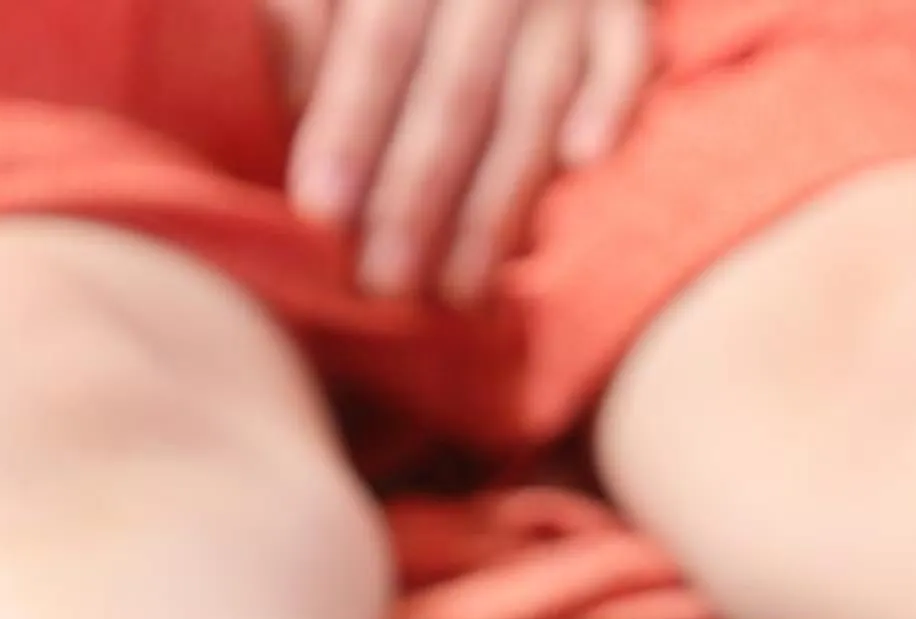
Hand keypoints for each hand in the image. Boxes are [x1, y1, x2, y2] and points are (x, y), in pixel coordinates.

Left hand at [267, 0, 652, 302]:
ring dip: (501, 203)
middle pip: (457, 92)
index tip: (320, 216)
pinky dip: (610, 105)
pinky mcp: (623, 4)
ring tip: (464, 292)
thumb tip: (290, 103)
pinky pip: (626, 58)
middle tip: (387, 286)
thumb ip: (310, 25)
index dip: (350, 127)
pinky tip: (583, 163)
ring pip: (534, 100)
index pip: (380, 45)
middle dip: (419, 197)